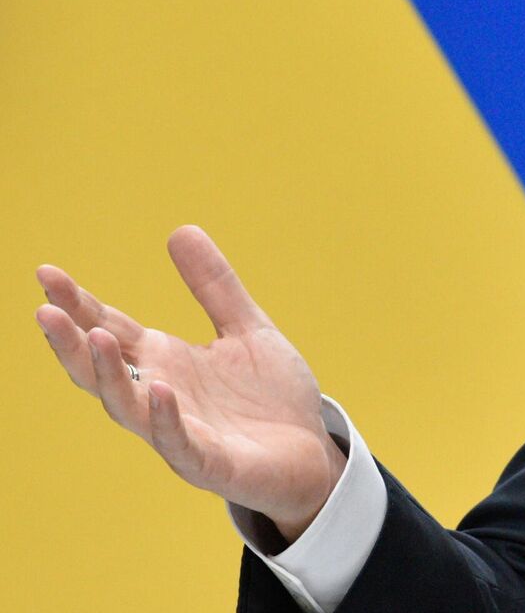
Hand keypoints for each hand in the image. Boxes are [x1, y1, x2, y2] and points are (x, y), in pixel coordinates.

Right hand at [33, 225, 345, 542]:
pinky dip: (164, 419)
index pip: (110, 330)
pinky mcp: (210, 463)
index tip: (47, 273)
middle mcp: (160, 396)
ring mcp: (179, 432)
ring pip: (128, 408)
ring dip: (109, 376)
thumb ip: (215, 287)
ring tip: (97, 338)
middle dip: (72, 342)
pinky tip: (158, 389)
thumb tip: (181, 230)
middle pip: (102, 369)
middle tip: (45, 310)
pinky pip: (179, 443)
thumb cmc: (271, 397)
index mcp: (164, 362)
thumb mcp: (247, 330)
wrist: (311, 452)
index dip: (79, 305)